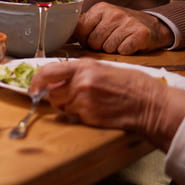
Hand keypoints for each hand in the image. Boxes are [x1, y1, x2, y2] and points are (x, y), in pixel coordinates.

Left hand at [30, 59, 184, 149]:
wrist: (150, 104)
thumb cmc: (132, 84)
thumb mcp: (104, 68)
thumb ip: (79, 72)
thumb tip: (58, 79)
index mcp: (84, 66)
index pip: (48, 72)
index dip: (36, 81)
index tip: (33, 87)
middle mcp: (80, 82)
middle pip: (52, 93)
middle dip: (57, 96)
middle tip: (72, 95)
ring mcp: (84, 101)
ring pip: (62, 107)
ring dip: (68, 106)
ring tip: (88, 102)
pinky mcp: (89, 117)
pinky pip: (74, 117)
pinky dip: (80, 116)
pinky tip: (97, 110)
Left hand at [74, 1, 173, 54]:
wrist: (154, 26)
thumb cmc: (122, 25)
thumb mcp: (102, 20)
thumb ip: (83, 26)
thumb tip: (59, 36)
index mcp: (100, 8)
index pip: (80, 31)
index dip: (85, 40)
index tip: (93, 39)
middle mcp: (113, 13)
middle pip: (93, 42)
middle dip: (99, 47)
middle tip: (110, 41)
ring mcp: (127, 23)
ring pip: (107, 48)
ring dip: (112, 50)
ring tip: (120, 42)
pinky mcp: (140, 34)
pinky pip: (123, 51)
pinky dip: (125, 52)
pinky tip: (129, 45)